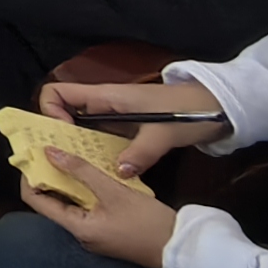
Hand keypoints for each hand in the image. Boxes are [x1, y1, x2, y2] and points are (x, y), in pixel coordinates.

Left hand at [27, 157, 180, 267]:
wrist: (181, 248)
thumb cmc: (147, 222)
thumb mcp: (115, 191)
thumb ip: (82, 171)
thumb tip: (49, 152)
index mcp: (76, 227)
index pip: (37, 201)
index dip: (30, 176)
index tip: (33, 154)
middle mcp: (80, 234)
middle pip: (53, 201)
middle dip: (50, 175)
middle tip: (50, 149)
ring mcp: (95, 234)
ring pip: (73, 203)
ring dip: (70, 181)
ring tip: (68, 155)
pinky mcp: (109, 231)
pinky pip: (89, 207)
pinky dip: (86, 190)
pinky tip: (91, 172)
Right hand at [39, 77, 225, 179]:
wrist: (216, 108)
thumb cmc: (187, 111)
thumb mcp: (164, 133)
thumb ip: (141, 153)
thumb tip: (119, 172)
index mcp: (106, 97)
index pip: (58, 93)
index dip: (50, 112)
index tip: (61, 136)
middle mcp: (104, 105)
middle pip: (64, 114)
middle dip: (57, 136)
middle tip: (58, 162)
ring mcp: (115, 118)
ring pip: (82, 130)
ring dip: (76, 149)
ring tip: (75, 174)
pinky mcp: (127, 131)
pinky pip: (101, 141)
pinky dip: (96, 155)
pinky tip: (101, 174)